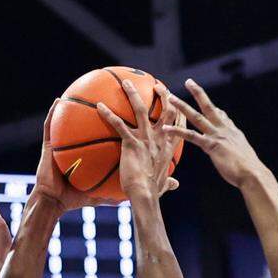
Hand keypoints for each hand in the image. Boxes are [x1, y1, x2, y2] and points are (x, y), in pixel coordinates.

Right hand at [33, 100, 115, 212]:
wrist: (53, 203)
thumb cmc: (72, 199)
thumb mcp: (97, 195)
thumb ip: (111, 194)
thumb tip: (125, 198)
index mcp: (86, 156)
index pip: (99, 139)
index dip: (108, 126)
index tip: (120, 115)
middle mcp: (75, 147)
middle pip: (88, 125)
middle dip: (97, 109)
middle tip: (106, 95)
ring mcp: (62, 145)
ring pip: (69, 121)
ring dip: (74, 105)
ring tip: (80, 88)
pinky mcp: (50, 146)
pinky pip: (50, 127)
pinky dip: (52, 114)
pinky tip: (57, 101)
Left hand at [96, 80, 181, 200]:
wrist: (145, 195)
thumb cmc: (153, 192)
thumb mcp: (164, 185)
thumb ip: (169, 182)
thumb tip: (174, 184)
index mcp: (168, 147)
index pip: (178, 125)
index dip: (179, 111)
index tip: (176, 102)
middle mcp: (160, 138)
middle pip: (166, 110)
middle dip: (163, 95)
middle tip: (157, 86)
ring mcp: (146, 139)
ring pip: (141, 110)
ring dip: (133, 94)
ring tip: (125, 83)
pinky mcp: (131, 143)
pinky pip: (118, 124)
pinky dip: (108, 114)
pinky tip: (99, 106)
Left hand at [162, 79, 267, 189]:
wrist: (252, 173)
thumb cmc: (248, 169)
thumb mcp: (242, 154)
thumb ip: (235, 148)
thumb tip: (234, 149)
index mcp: (232, 132)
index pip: (222, 115)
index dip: (215, 109)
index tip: (206, 102)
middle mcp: (224, 129)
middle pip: (209, 107)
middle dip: (198, 93)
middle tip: (189, 81)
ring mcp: (217, 136)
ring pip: (196, 117)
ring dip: (183, 106)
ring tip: (171, 98)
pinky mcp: (211, 146)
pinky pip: (191, 136)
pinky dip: (177, 132)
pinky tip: (166, 128)